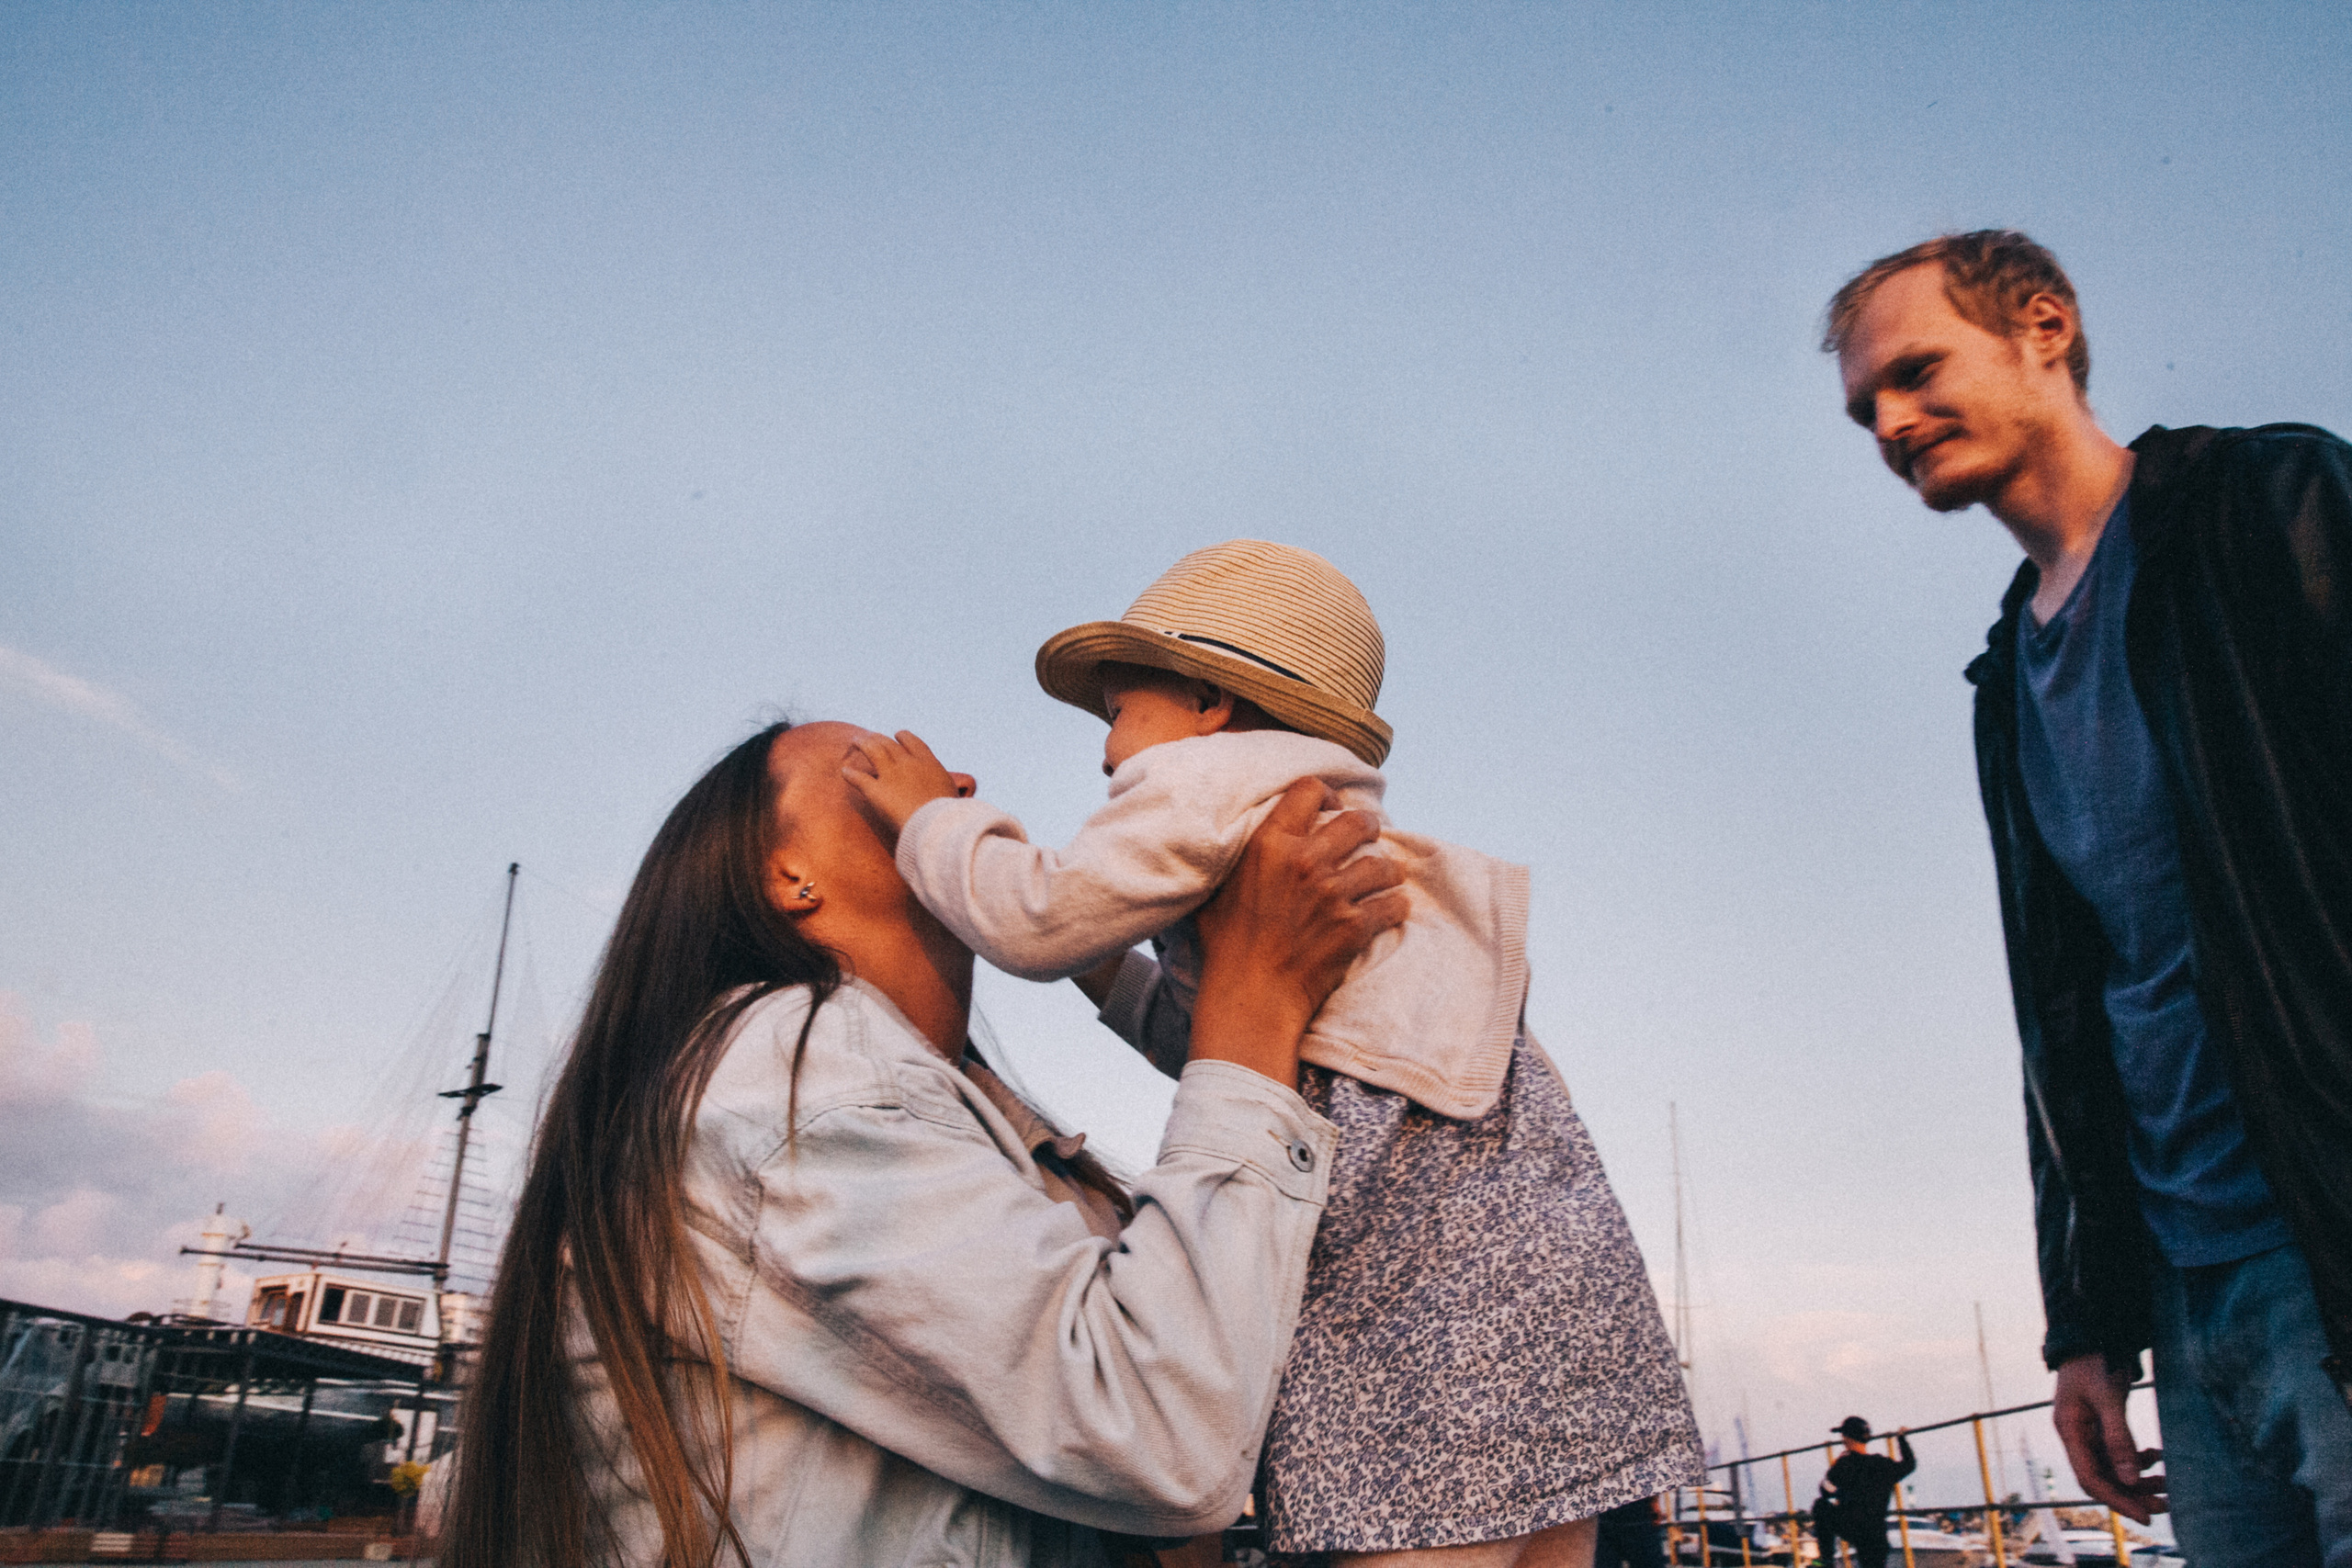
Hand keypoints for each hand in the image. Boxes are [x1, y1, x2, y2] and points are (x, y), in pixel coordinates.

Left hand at [842, 731, 972, 839]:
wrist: (936, 826)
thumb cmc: (950, 817)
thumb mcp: (954, 798)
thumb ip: (947, 791)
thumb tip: (954, 799)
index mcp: (928, 763)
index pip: (912, 742)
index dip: (902, 737)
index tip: (897, 735)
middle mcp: (908, 763)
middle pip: (888, 743)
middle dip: (876, 738)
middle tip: (868, 737)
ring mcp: (891, 775)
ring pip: (872, 750)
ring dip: (861, 743)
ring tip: (854, 741)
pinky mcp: (876, 791)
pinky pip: (858, 778)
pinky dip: (850, 774)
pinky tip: (845, 772)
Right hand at [1188, 779, 1407, 1083]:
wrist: (1250, 997)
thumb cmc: (1225, 948)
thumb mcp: (1217, 891)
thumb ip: (1236, 860)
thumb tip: (1232, 844)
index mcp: (1269, 845)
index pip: (1310, 790)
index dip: (1326, 795)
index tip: (1330, 809)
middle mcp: (1305, 862)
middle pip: (1358, 820)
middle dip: (1367, 826)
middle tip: (1367, 836)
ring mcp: (1334, 894)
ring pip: (1382, 863)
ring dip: (1386, 870)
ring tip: (1383, 877)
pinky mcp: (1355, 926)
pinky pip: (1393, 904)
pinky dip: (1394, 906)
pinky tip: (1389, 909)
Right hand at [2052, 1354, 2165, 1521]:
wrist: (2092, 1334)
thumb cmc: (2096, 1361)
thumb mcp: (2109, 1398)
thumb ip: (2118, 1438)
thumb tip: (2131, 1480)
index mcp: (2069, 1431)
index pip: (2091, 1478)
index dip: (2118, 1500)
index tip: (2145, 1515)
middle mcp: (2077, 1437)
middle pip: (2103, 1479)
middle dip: (2132, 1495)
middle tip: (2165, 1506)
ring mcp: (2089, 1432)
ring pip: (2114, 1469)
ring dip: (2139, 1481)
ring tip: (2169, 1485)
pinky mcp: (2102, 1426)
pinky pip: (2119, 1455)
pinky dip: (2138, 1461)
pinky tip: (2157, 1457)